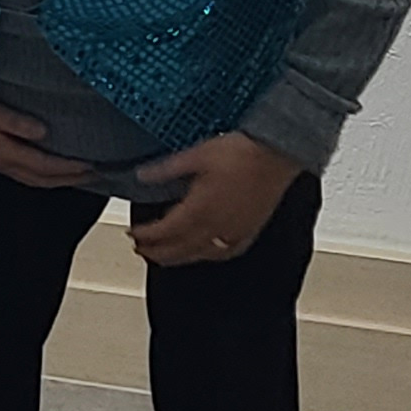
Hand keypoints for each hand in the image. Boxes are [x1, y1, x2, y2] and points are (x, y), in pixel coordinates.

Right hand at [0, 93, 85, 187]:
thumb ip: (12, 121)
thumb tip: (43, 132)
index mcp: (0, 152)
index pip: (44, 166)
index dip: (69, 168)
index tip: (92, 165)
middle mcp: (0, 162)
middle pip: (42, 179)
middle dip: (70, 179)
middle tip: (97, 176)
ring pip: (33, 179)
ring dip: (58, 179)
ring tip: (79, 174)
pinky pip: (24, 172)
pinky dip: (43, 174)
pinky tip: (48, 166)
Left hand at [127, 130, 301, 267]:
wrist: (276, 154)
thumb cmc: (241, 153)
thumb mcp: (195, 155)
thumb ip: (166, 169)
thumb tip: (142, 176)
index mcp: (200, 209)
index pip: (165, 231)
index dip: (146, 235)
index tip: (134, 234)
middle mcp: (217, 226)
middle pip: (181, 249)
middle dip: (158, 252)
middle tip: (142, 250)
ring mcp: (235, 231)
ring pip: (202, 254)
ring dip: (180, 257)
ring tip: (167, 256)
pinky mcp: (251, 230)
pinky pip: (226, 252)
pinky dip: (209, 256)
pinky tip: (206, 252)